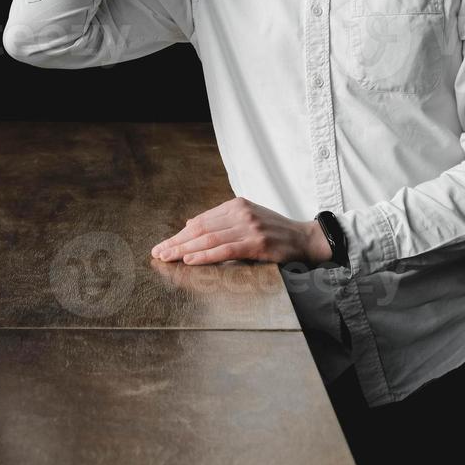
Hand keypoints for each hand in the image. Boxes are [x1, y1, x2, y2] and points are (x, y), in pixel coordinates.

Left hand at [150, 197, 333, 267]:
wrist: (305, 239)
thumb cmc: (275, 232)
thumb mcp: (249, 219)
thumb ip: (223, 222)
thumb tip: (191, 225)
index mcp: (237, 205)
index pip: (201, 220)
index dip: (180, 234)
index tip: (165, 245)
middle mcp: (241, 212)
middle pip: (201, 228)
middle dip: (177, 242)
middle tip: (158, 253)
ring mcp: (249, 227)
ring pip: (209, 238)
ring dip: (185, 249)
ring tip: (168, 258)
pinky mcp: (257, 243)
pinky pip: (225, 250)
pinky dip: (205, 255)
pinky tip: (190, 260)